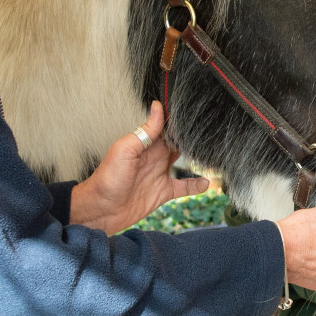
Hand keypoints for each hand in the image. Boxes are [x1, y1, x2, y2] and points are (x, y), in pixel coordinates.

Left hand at [68, 103, 209, 234]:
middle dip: (193, 136)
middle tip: (213, 129)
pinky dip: (197, 185)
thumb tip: (157, 106)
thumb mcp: (125, 150)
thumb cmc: (107, 178)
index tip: (197, 110)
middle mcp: (155, 157)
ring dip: (197, 158)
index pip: (166, 126)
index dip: (180, 119)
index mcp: (146, 143)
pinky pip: (184, 187)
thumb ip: (145, 130)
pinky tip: (207, 183)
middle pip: (178, 142)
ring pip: (184, 162)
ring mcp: (160, 174)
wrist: (100, 209)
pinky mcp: (163, 192)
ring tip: (215, 152)